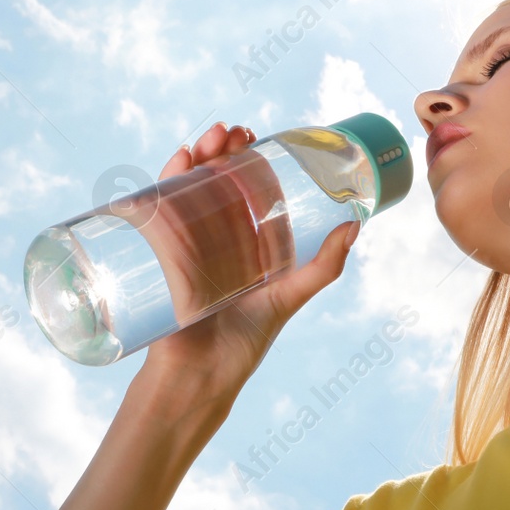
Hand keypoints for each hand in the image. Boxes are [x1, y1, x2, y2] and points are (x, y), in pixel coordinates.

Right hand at [137, 120, 360, 408]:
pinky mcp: (156, 257)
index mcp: (240, 241)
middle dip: (219, 148)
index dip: (246, 156)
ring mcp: (180, 244)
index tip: (255, 135)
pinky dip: (163, 182)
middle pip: (211, 179)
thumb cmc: (244, 342)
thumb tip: (354, 223)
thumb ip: (323, 266)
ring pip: (184, 188)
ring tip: (210, 139)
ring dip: (194, 156)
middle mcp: (208, 237)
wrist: (201, 377)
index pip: (240, 186)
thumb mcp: (289, 297)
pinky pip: (155, 213)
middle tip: (232, 132)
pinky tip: (178, 161)